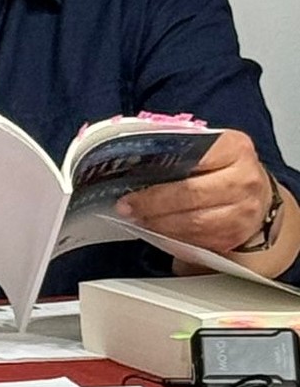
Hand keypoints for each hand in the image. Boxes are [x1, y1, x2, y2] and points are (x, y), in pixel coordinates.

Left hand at [114, 130, 272, 254]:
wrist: (258, 193)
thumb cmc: (225, 165)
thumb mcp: (210, 146)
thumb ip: (182, 149)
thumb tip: (138, 160)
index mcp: (234, 148)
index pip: (193, 159)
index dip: (161, 175)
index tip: (133, 185)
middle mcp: (243, 180)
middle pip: (192, 195)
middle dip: (154, 204)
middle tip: (128, 207)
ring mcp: (244, 211)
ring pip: (195, 223)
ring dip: (161, 224)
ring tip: (140, 218)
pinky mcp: (237, 235)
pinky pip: (200, 240)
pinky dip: (175, 237)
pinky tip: (160, 230)